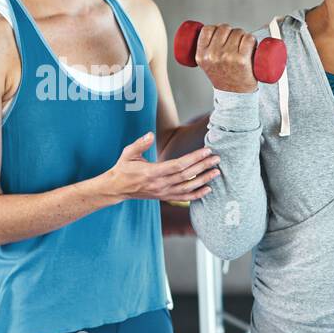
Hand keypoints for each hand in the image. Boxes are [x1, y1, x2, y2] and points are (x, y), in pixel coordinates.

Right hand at [102, 133, 220, 202]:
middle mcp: (159, 184)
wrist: (117, 189)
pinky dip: (197, 195)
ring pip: (187, 187)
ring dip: (204, 180)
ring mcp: (163, 192)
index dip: (193, 158)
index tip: (206, 151)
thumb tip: (150, 134)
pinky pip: (183, 198)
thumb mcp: (128, 153)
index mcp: (151, 172)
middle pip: (186, 175)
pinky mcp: (164, 197)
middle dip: (203, 166)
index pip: (177, 165)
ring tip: (216, 172)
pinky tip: (208, 189)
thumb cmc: (124, 168)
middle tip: (217, 159)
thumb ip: (140, 144)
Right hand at [195, 24, 258, 92]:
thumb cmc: (224, 78)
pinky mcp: (242, 60)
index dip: (217, 29)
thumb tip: (214, 29)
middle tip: (236, 43)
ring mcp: (228, 57)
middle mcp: (213, 55)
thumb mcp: (207, 64)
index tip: (223, 35)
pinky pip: (248, 39)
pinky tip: (252, 45)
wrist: (235, 96)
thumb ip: (206, 49)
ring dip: (243, 35)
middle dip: (232, 32)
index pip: (207, 29)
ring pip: (238, 32)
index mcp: (201, 55)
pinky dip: (252, 39)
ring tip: (244, 47)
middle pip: (224, 28)